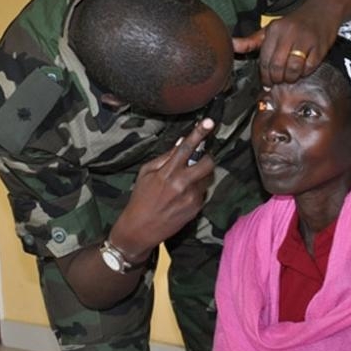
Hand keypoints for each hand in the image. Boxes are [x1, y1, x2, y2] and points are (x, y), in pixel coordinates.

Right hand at [109, 119, 215, 261]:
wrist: (140, 228)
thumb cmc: (140, 198)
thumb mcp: (146, 173)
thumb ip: (165, 157)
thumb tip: (182, 142)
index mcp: (167, 172)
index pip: (186, 148)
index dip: (199, 133)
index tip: (210, 122)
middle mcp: (181, 184)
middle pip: (207, 163)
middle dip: (207, 158)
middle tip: (201, 159)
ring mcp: (191, 197)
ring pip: (206, 179)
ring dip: (200, 178)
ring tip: (183, 185)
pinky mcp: (196, 209)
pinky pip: (203, 193)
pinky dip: (196, 192)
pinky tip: (181, 199)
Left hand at [233, 4, 338, 85]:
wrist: (322, 11)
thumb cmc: (293, 23)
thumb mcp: (270, 29)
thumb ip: (251, 41)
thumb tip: (231, 45)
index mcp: (274, 30)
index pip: (264, 60)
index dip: (265, 76)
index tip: (267, 82)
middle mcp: (288, 33)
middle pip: (277, 66)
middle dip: (277, 79)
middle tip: (279, 81)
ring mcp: (305, 40)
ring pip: (293, 69)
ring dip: (291, 78)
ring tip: (290, 76)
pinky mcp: (319, 46)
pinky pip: (309, 67)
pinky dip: (305, 72)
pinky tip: (303, 70)